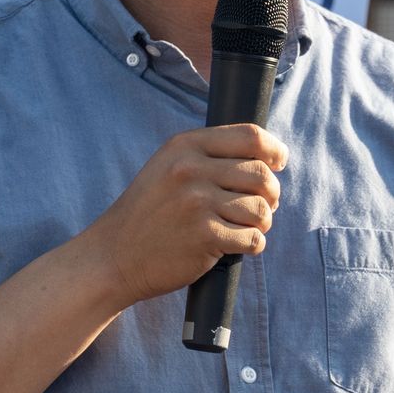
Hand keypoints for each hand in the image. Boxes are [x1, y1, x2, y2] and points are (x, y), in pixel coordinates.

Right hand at [82, 124, 285, 308]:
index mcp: (185, 146)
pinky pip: (253, 239)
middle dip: (271, 193)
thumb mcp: (168, 167)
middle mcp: (191, 169)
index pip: (251, 136)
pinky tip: (236, 246)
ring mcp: (198, 203)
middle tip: (260, 206)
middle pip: (262, 174)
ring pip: (261, 209)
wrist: (114, 256)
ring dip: (261, 222)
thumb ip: (209, 155)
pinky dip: (252, 245)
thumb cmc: (149, 212)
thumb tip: (268, 156)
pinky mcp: (205, 237)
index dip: (274, 150)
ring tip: (244, 228)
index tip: (279, 162)